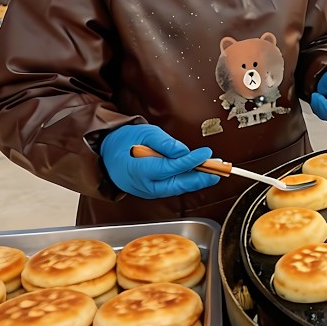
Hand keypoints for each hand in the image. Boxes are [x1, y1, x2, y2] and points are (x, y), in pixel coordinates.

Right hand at [99, 124, 217, 199]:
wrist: (107, 154)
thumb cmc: (124, 141)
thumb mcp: (144, 133)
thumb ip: (165, 143)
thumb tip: (184, 152)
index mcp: (141, 169)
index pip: (172, 167)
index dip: (192, 161)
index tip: (206, 154)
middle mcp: (145, 184)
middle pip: (178, 184)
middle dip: (201, 178)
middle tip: (219, 171)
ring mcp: (147, 191)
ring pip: (177, 189)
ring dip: (196, 181)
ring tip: (213, 172)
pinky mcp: (151, 192)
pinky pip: (172, 188)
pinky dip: (185, 182)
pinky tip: (197, 174)